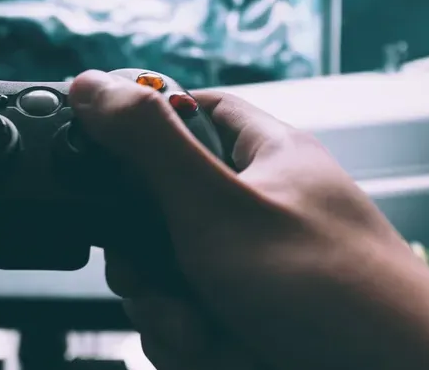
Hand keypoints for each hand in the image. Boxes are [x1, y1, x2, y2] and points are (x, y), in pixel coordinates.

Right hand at [71, 71, 428, 369]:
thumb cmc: (337, 295)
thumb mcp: (220, 207)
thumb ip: (150, 145)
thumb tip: (92, 85)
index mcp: (265, 158)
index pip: (191, 111)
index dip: (141, 127)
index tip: (101, 155)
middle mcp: (262, 212)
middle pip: (160, 215)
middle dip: (147, 262)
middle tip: (161, 279)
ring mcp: (261, 274)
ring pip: (171, 282)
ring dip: (172, 316)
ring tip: (208, 334)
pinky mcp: (257, 326)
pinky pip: (194, 329)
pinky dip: (198, 349)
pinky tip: (227, 354)